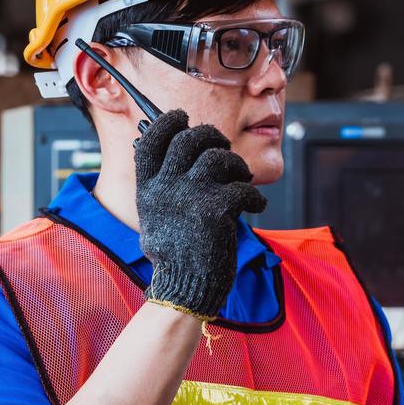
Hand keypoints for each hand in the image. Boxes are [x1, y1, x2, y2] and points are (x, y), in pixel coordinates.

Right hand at [133, 109, 267, 318]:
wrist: (186, 288)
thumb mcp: (156, 216)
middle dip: (211, 136)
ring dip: (236, 165)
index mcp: (147, 188)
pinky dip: (254, 196)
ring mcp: (189, 197)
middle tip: (222, 147)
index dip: (168, 122)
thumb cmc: (177, 254)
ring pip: (218, 157)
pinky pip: (242, 188)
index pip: (151, 140)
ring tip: (241, 180)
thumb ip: (164, 186)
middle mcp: (164, 188)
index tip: (182, 116)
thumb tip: (182, 154)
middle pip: (189, 140)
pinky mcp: (214, 211)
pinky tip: (256, 205)